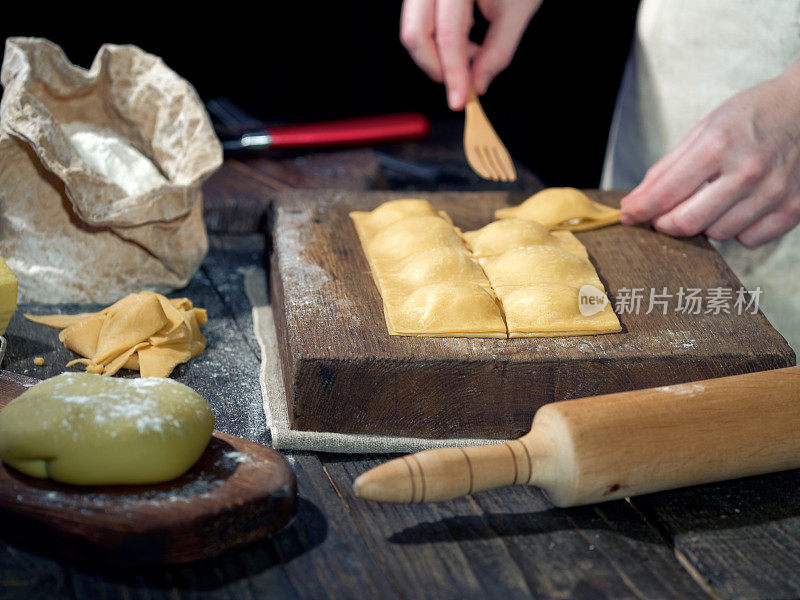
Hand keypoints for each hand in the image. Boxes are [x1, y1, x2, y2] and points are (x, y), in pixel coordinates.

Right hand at [400, 0, 540, 110]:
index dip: (452, 73)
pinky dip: (438, 37)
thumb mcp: (519, 11)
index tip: (459, 99)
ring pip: (413, 27)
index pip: (447, 35)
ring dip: (436, 53)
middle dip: (434, 66)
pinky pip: (420, 18)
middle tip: (457, 83)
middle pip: (414, 32)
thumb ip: (497, 53)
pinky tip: (463, 39)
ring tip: (468, 56)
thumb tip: (477, 84)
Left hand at [620, 60, 799, 247]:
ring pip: (718, 234)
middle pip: (688, 223)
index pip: (665, 194)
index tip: (628, 215)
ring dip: (704, 224)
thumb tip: (635, 202)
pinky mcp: (794, 209)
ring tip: (711, 200)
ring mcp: (773, 192)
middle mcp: (748, 172)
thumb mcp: (704, 129)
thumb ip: (667, 168)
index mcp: (719, 145)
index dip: (639, 210)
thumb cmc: (752, 116)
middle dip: (666, 223)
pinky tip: (739, 207)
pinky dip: (737, 229)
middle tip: (663, 214)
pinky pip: (749, 240)